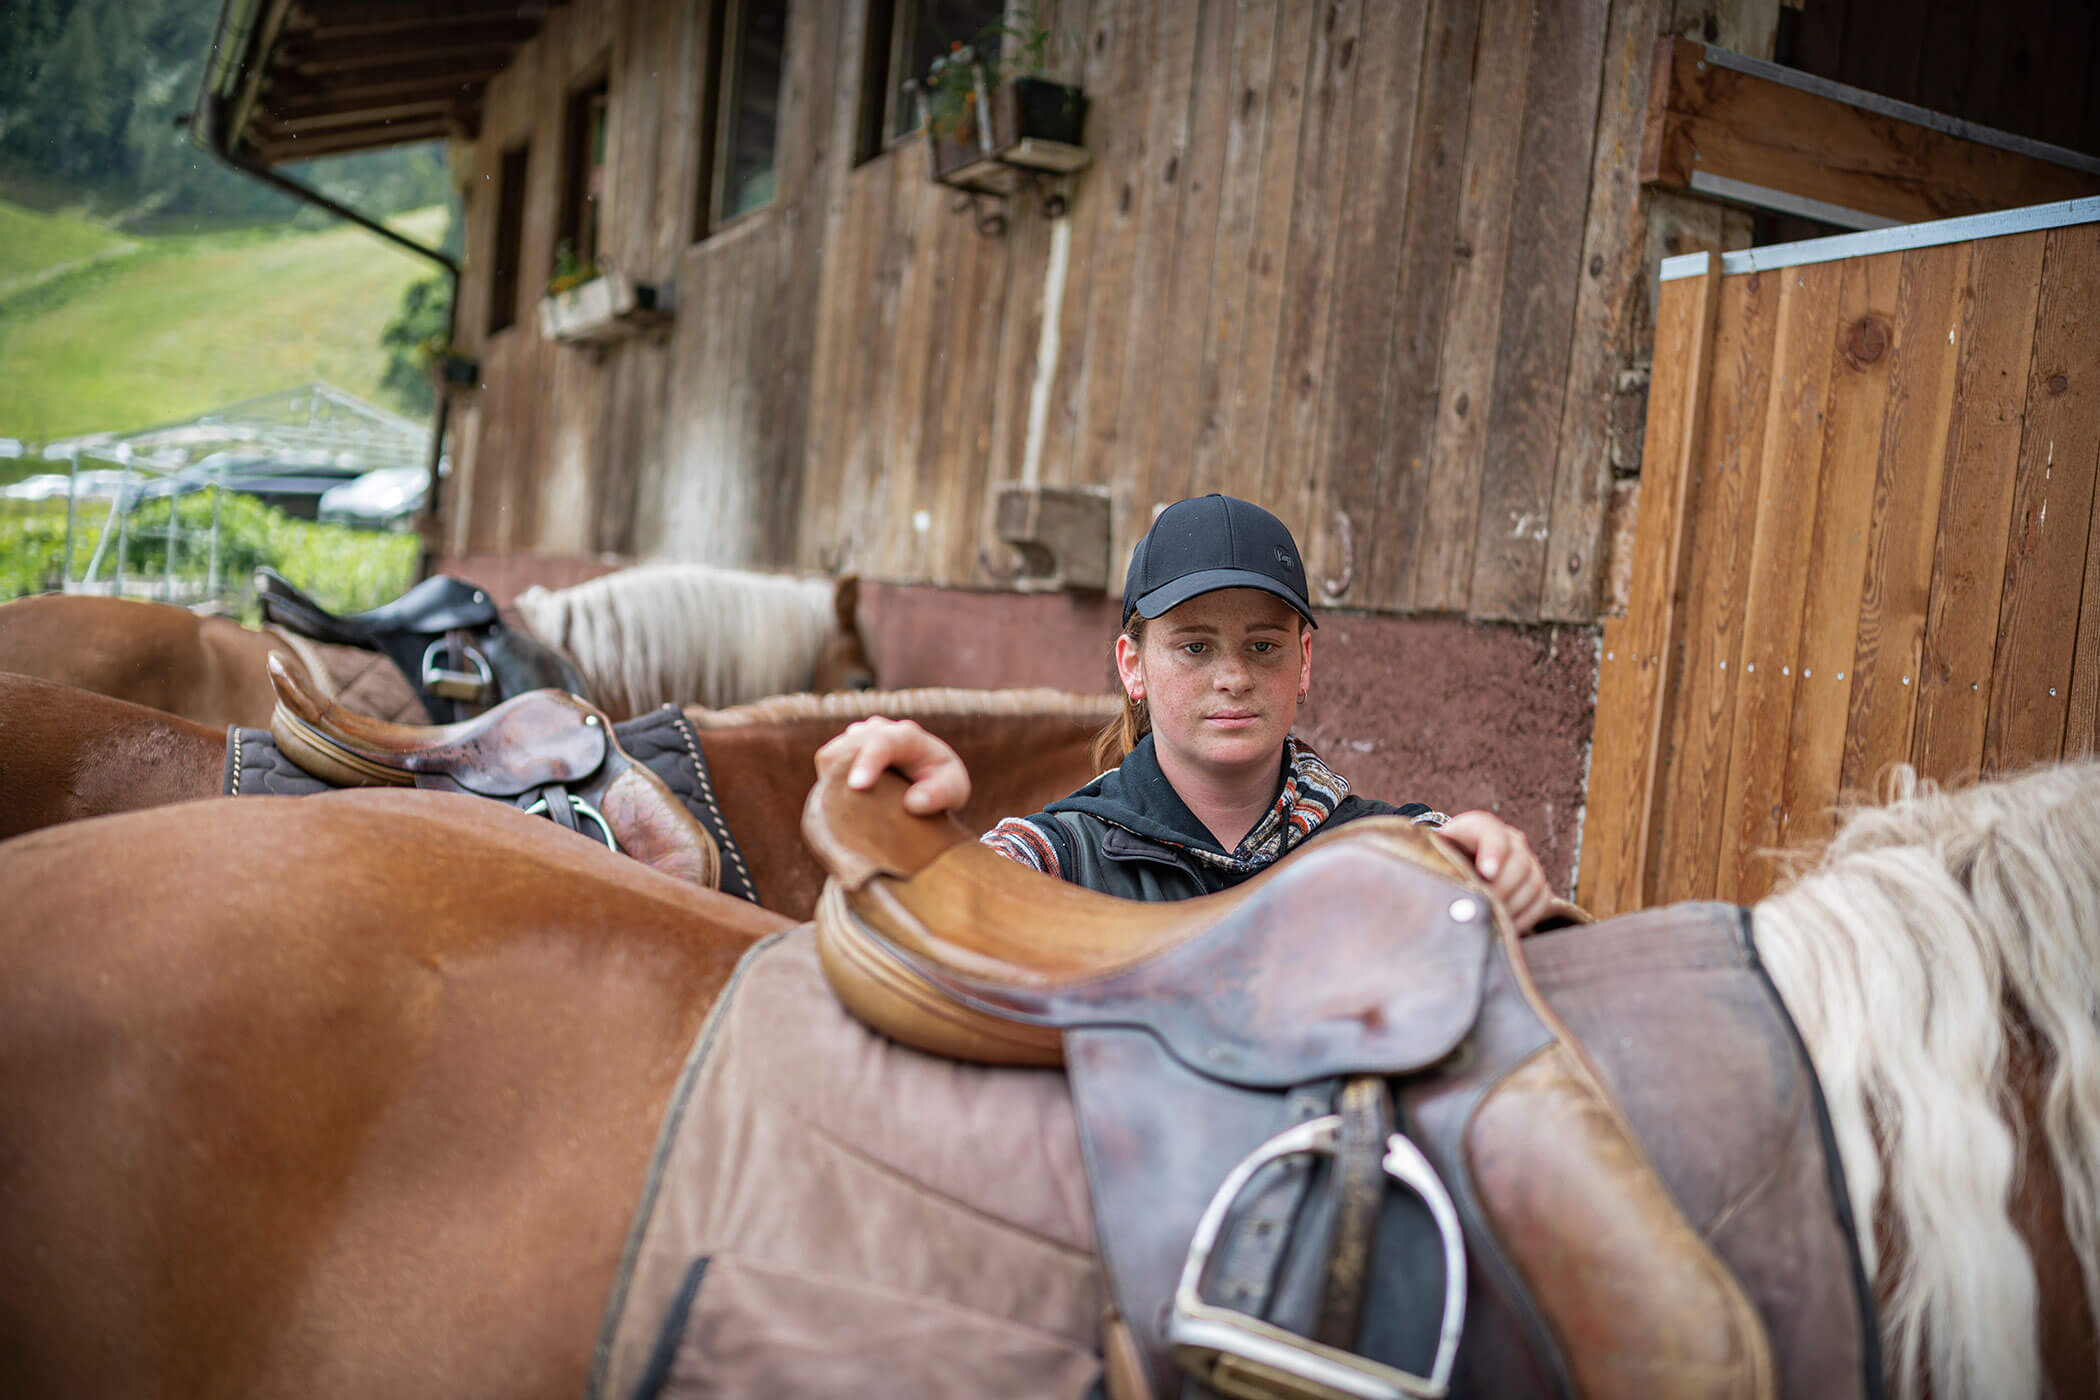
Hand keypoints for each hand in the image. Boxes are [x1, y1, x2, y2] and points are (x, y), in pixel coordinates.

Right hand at [813, 716, 972, 816]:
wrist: (926, 774)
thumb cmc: (941, 783)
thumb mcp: (954, 789)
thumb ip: (940, 794)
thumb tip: (913, 802)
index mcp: (909, 736)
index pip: (883, 742)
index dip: (868, 762)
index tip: (857, 786)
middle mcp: (879, 729)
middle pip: (847, 747)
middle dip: (843, 778)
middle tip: (849, 816)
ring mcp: (858, 736)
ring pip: (831, 756)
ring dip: (837, 784)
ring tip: (855, 811)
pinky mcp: (843, 748)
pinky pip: (826, 766)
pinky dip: (831, 785)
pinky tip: (847, 802)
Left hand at [1438, 811, 1553, 934]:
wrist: (1455, 867)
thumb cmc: (1439, 863)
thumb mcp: (1432, 857)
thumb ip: (1435, 865)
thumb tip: (1441, 896)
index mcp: (1479, 826)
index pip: (1491, 833)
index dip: (1493, 852)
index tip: (1487, 873)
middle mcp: (1510, 839)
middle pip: (1519, 862)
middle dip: (1501, 889)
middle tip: (1483, 908)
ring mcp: (1528, 860)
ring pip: (1533, 882)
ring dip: (1512, 905)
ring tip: (1491, 919)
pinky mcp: (1537, 883)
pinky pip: (1541, 900)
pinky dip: (1525, 916)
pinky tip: (1506, 926)